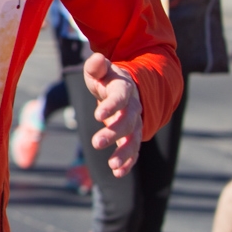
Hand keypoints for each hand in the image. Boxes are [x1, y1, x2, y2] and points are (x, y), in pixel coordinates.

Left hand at [82, 52, 142, 176]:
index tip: (97, 115)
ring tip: (113, 166)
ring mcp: (135, 122)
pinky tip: (118, 173)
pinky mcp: (132, 135)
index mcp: (124, 89)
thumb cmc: (105, 78)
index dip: (110, 106)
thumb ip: (96, 66)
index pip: (120, 98)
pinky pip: (134, 150)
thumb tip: (97, 58)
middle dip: (113, 133)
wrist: (122, 87)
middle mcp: (133, 107)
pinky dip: (128, 162)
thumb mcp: (97, 70)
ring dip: (125, 153)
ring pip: (133, 139)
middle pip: (127, 122)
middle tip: (96, 143)